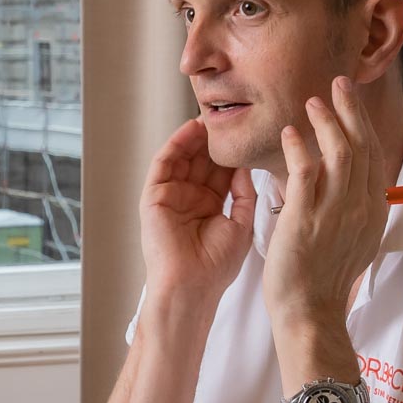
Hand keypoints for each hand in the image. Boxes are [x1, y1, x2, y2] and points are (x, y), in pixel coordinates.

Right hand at [139, 117, 257, 309]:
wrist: (191, 286)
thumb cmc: (215, 265)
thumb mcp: (241, 224)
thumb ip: (244, 194)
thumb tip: (247, 166)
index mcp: (208, 207)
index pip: (220, 172)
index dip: (232, 152)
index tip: (248, 132)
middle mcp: (189, 199)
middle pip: (201, 161)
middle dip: (212, 140)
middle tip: (227, 117)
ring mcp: (170, 198)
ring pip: (182, 158)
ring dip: (194, 137)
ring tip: (209, 117)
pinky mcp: (154, 198)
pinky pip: (163, 165)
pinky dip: (175, 145)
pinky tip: (189, 130)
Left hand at [262, 76, 385, 330]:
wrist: (310, 310)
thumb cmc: (323, 279)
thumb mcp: (352, 238)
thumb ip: (351, 207)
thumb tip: (343, 183)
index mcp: (374, 210)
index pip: (373, 155)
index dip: (362, 124)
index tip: (350, 103)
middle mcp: (361, 206)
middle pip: (362, 145)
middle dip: (351, 110)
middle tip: (339, 84)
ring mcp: (337, 211)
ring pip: (340, 151)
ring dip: (327, 121)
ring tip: (313, 100)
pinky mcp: (307, 217)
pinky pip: (307, 171)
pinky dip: (301, 147)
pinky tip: (291, 133)